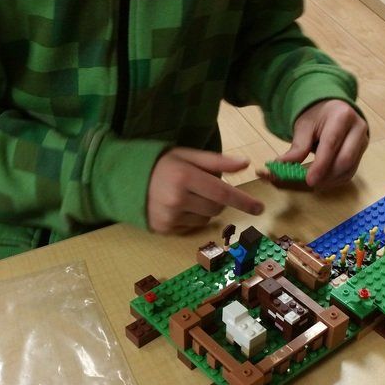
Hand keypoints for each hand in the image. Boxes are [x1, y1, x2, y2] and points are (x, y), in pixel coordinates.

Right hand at [147, 148, 263, 233]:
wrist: (124, 179)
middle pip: (216, 209)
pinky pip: (190, 228)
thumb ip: (216, 161)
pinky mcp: (164, 229)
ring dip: (203, 210)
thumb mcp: (187, 155)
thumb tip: (245, 163)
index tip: (259, 208)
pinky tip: (176, 207)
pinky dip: (190, 218)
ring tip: (185, 196)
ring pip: (205, 220)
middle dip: (217, 200)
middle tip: (203, 188)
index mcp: (185, 177)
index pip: (223, 193)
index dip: (243, 201)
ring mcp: (169, 217)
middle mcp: (177, 199)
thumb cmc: (161, 164)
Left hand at [278, 99, 368, 189]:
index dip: (320, 165)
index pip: (331, 144)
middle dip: (326, 175)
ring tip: (314, 181)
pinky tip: (323, 180)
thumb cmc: (317, 116)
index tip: (309, 180)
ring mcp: (363, 141)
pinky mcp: (362, 153)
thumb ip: (298, 146)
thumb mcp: (304, 126)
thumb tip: (282, 164)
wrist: (332, 110)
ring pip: (349, 168)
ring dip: (330, 180)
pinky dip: (336, 180)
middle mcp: (357, 128)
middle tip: (310, 182)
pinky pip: (350, 172)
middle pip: (345, 159)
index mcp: (342, 116)